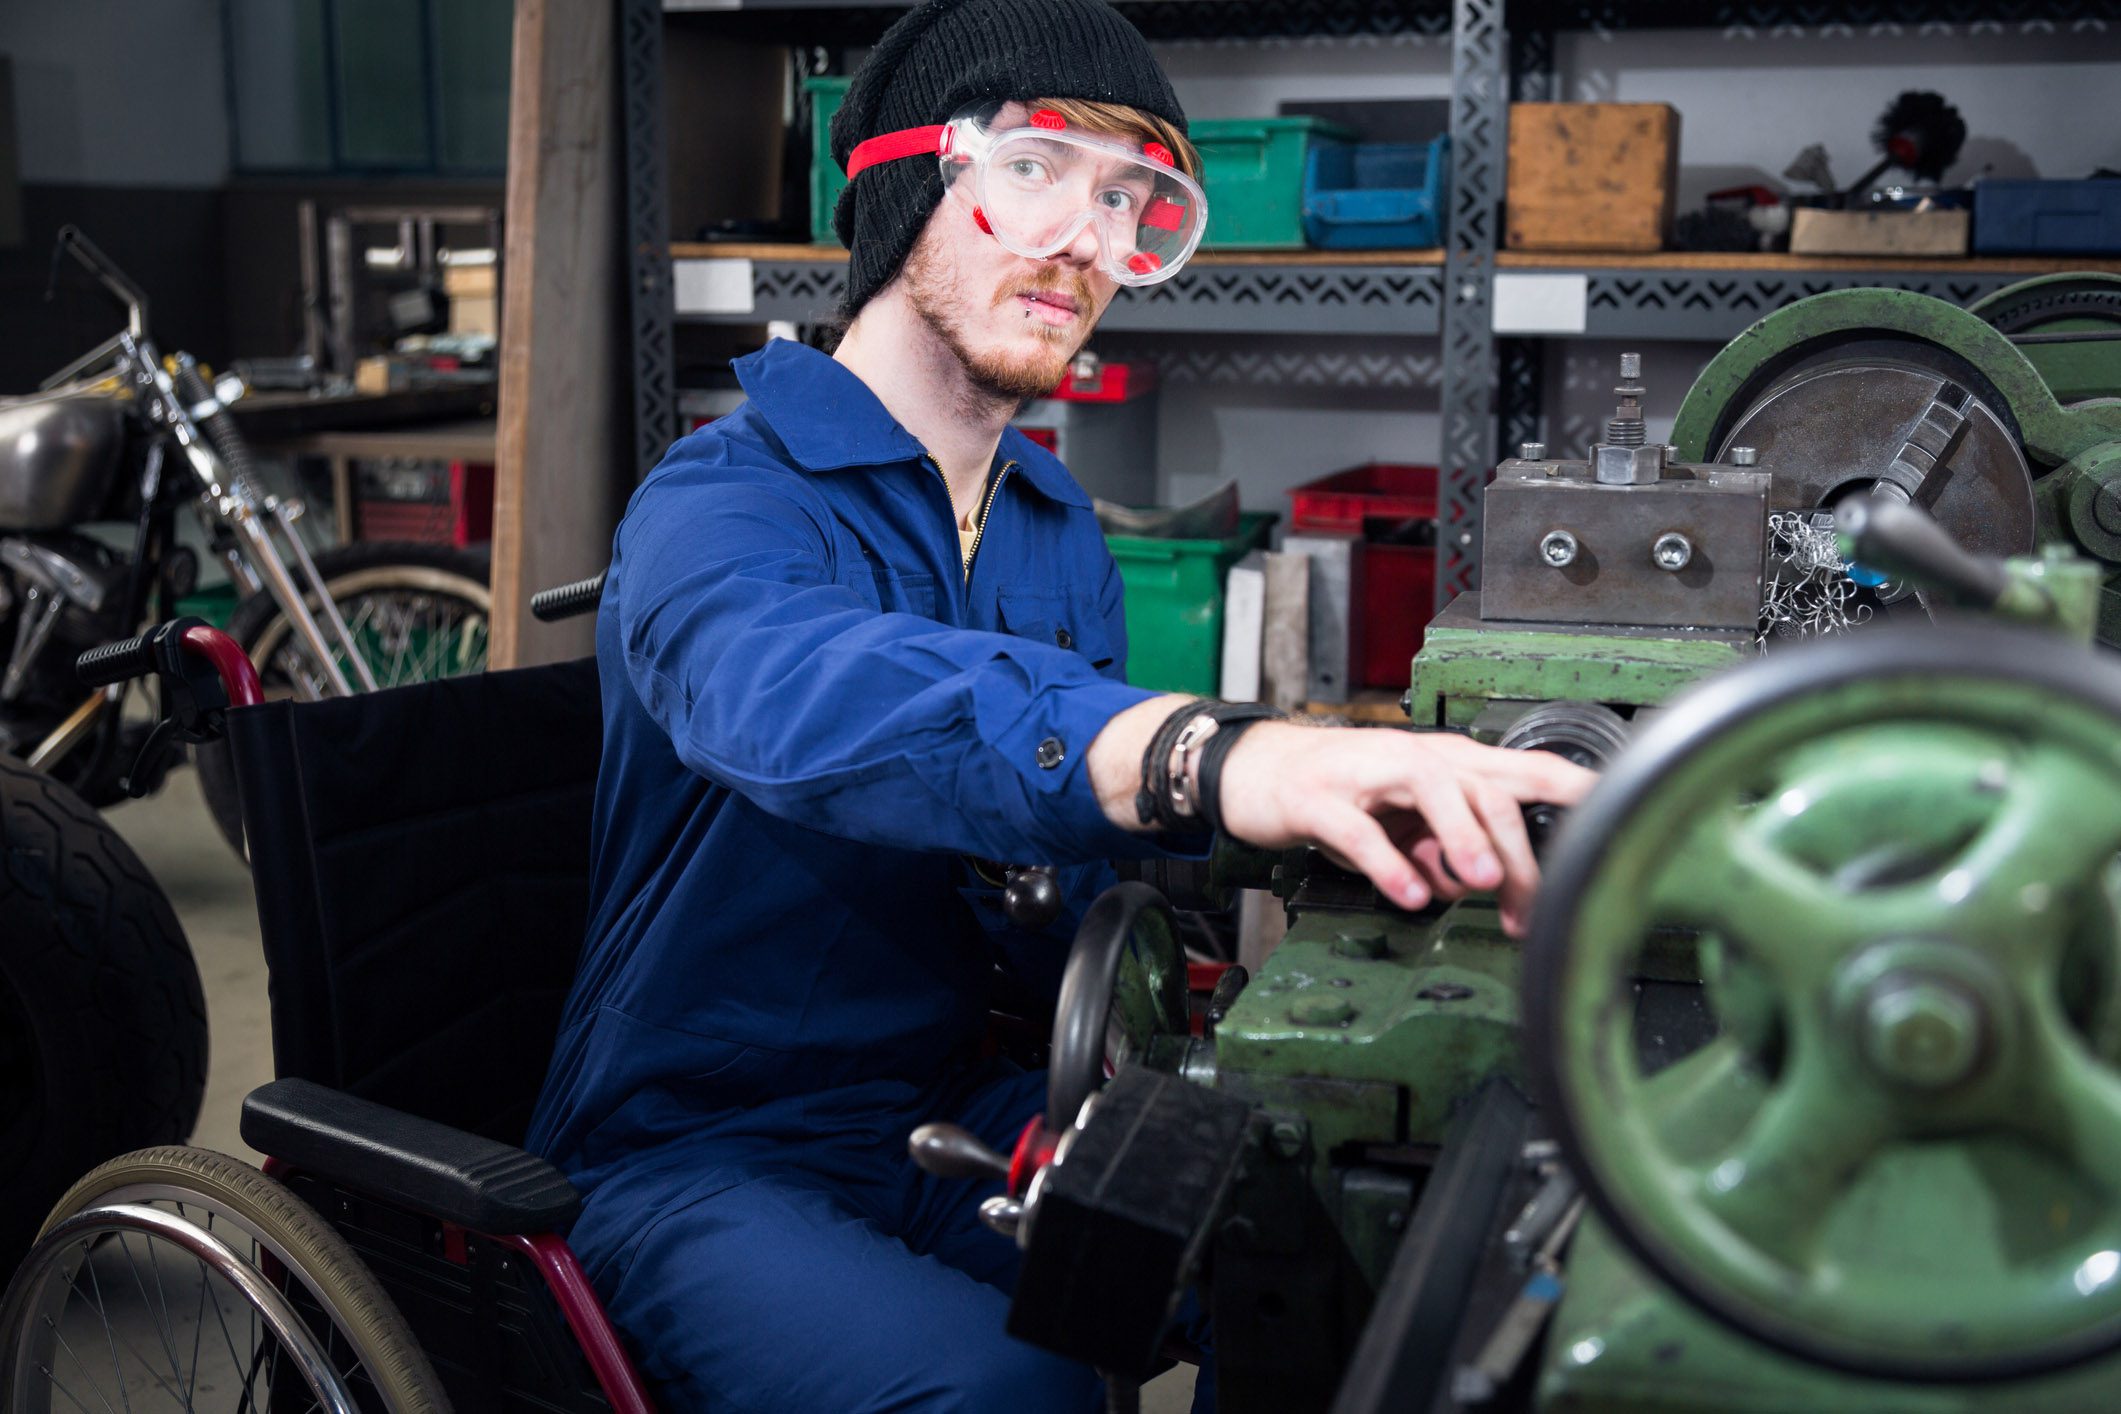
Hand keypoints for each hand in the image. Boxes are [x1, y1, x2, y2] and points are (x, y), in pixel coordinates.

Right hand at [1212, 723, 1597, 937]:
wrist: (1257, 773)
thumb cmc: (1341, 793)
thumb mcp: (1405, 824)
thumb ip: (1448, 850)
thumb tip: (1485, 886)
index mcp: (1445, 764)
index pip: (1522, 770)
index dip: (1573, 788)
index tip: (1617, 815)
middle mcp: (1414, 758)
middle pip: (1486, 789)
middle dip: (1514, 850)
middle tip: (1528, 907)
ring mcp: (1365, 773)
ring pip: (1431, 789)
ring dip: (1463, 835)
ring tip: (1480, 882)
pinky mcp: (1318, 797)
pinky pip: (1359, 831)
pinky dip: (1387, 864)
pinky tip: (1408, 894)